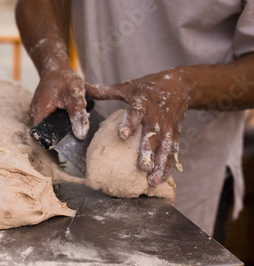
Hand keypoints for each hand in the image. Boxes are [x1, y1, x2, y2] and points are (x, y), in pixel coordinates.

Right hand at [29, 68, 89, 139]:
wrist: (56, 67)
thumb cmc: (64, 79)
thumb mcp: (75, 96)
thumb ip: (78, 115)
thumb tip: (81, 135)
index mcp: (38, 114)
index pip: (44, 139)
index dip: (56, 144)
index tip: (69, 145)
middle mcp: (34, 115)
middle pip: (47, 134)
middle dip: (61, 135)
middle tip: (75, 132)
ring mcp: (35, 112)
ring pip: (48, 127)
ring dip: (60, 128)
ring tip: (72, 123)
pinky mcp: (40, 110)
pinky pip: (48, 121)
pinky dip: (58, 121)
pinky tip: (67, 116)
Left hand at [85, 68, 192, 185]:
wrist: (182, 84)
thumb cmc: (150, 86)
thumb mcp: (128, 86)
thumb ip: (105, 91)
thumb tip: (83, 87)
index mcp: (143, 101)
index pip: (136, 112)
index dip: (130, 123)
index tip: (122, 135)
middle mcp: (157, 115)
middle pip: (153, 135)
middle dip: (148, 152)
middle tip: (143, 167)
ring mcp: (168, 126)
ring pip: (165, 147)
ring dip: (159, 164)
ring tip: (151, 181)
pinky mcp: (176, 134)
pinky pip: (172, 152)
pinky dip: (168, 166)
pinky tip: (161, 179)